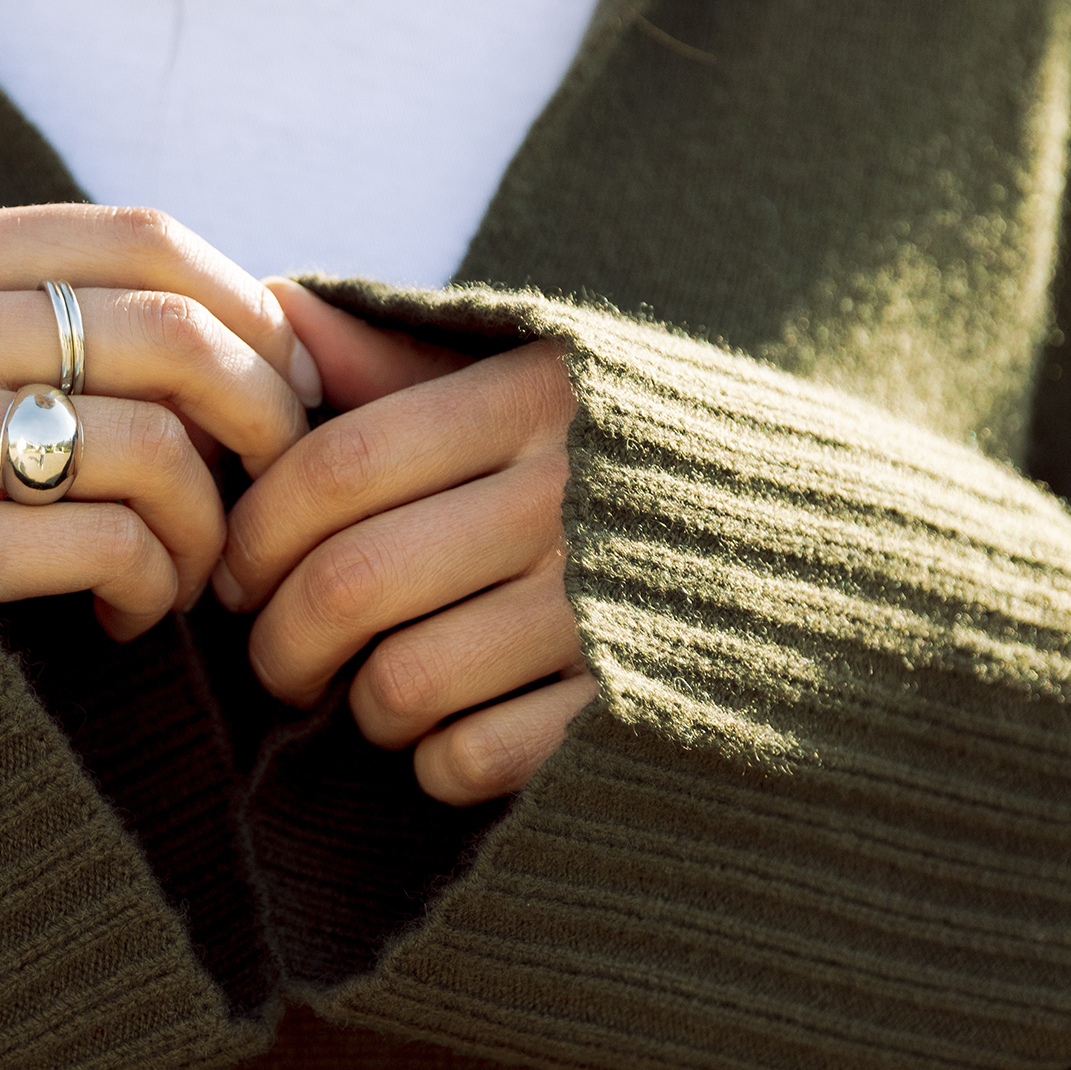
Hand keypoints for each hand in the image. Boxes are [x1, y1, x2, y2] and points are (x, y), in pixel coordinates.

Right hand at [0, 206, 321, 641]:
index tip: (294, 376)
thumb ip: (65, 315)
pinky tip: (128, 611)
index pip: (139, 237)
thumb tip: (272, 324)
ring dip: (211, 525)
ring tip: (193, 568)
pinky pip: (112, 545)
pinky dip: (155, 586)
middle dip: (264, 415)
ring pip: (155, 448)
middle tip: (274, 479)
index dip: (250, 305)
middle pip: (169, 334)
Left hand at [215, 282, 598, 804]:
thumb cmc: (634, 463)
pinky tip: (451, 735)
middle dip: (277, 642)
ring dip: (359, 709)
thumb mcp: (533, 381)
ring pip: (401, 683)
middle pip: (350, 582)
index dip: (257, 530)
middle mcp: (572, 497)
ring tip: (371, 696)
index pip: (337, 466)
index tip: (235, 571)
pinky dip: (435, 763)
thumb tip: (267, 306)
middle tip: (277, 658)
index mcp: (535, 399)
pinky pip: (474, 759)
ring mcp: (607, 611)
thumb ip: (394, 359)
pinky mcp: (634, 711)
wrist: (836, 555)